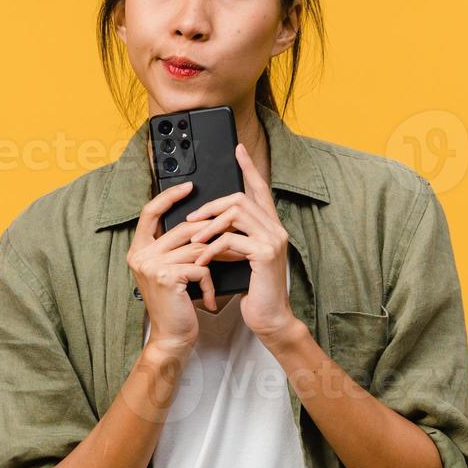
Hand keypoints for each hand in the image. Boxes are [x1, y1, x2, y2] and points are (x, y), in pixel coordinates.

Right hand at [126, 181, 217, 362]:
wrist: (172, 338)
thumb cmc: (177, 305)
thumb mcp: (174, 271)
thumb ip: (177, 247)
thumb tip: (204, 221)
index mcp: (139, 249)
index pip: (150, 212)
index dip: (169, 196)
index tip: (190, 186)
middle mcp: (140, 255)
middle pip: (183, 229)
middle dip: (213, 232)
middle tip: (235, 234)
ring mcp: (151, 265)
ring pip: (196, 247)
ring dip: (218, 258)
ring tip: (231, 266)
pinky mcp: (166, 276)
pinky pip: (200, 266)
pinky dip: (210, 282)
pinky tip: (210, 298)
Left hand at [183, 142, 301, 346]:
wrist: (270, 318)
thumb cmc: (254, 290)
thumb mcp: (241, 258)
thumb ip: (233, 238)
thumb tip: (209, 225)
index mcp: (270, 226)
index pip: (260, 188)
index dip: (248, 167)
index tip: (237, 149)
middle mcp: (276, 228)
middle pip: (241, 197)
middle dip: (212, 206)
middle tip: (191, 219)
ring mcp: (273, 239)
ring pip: (236, 213)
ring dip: (208, 226)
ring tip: (193, 241)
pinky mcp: (265, 253)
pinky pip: (231, 239)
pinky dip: (212, 248)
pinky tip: (202, 260)